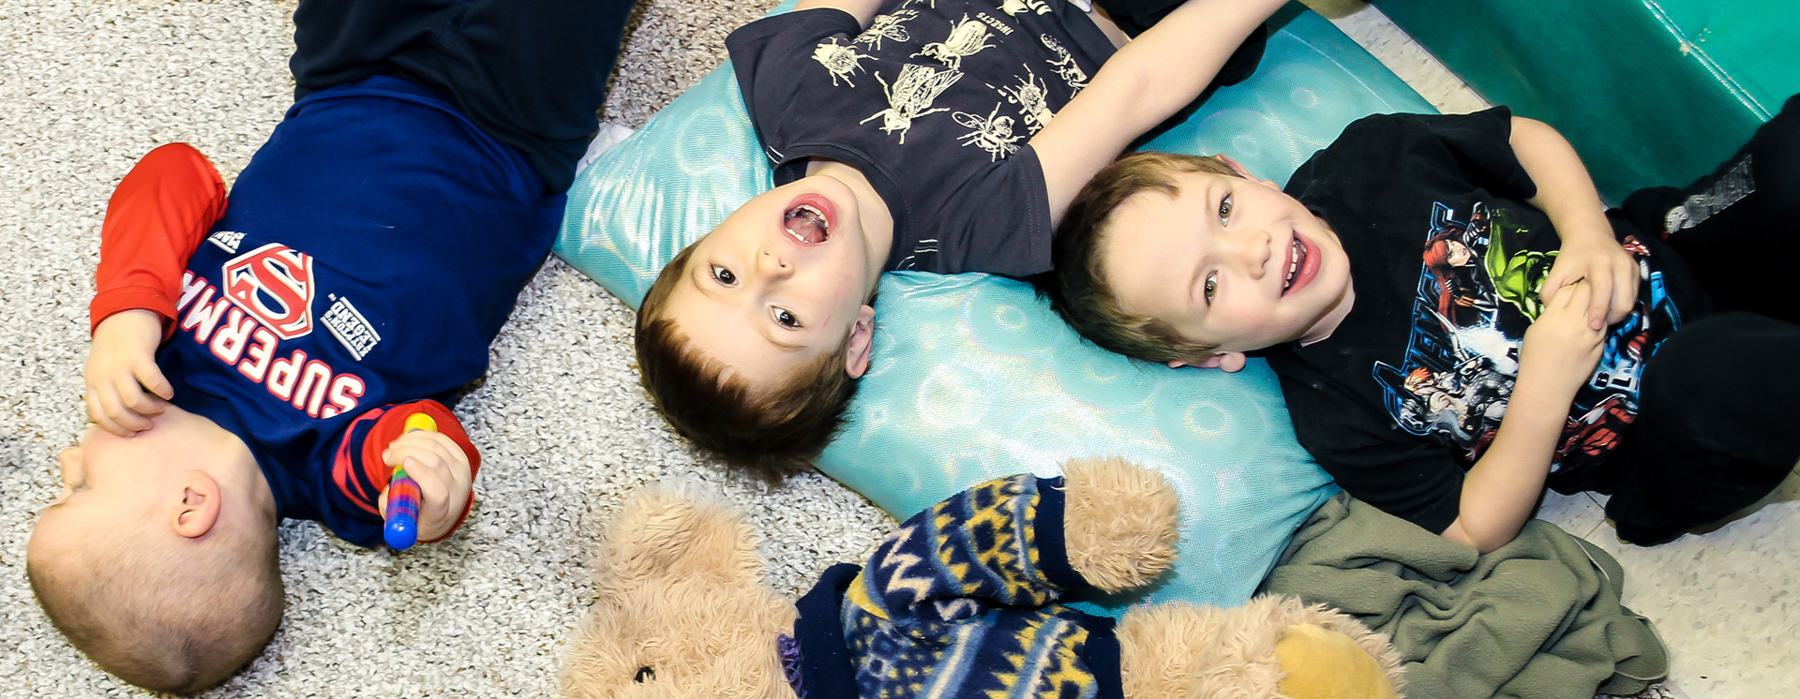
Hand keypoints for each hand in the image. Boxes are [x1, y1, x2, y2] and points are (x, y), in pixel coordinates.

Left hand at [85, 309, 172, 435]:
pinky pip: (152, 381)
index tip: (132, 433)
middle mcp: (102, 375)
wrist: (125, 312)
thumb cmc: (117, 344)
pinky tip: (168, 392)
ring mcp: (119, 365)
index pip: (98, 416)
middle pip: (115, 412)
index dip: (116, 429)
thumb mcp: (103, 368)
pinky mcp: (138, 356)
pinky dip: (163, 391)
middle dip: (135, 424)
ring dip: (150, 409)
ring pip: (133, 400)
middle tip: (149, 424)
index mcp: (92, 381)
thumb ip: (106, 389)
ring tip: (161, 407)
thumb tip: (119, 416)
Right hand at [378, 430, 473, 543]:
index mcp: (442, 512)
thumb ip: (392, 505)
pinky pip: (442, 440)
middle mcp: (457, 491)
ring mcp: (462, 473)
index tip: (404, 464)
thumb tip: (391, 488)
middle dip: (406, 453)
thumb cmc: (417, 515)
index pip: (438, 493)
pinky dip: (422, 436)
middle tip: (387, 456)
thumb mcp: (398, 518)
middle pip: (436, 463)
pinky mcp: (461, 458)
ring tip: (393, 448)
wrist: (442, 513)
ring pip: (438, 447)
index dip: (422, 475)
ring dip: (411, 441)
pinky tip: (407, 439)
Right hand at [1518, 282, 1604, 400]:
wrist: (1548, 385)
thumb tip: (1561, 304)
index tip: (1567, 291)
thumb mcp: (1535, 330)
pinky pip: (1603, 324)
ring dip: (1595, 303)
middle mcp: (1575, 321)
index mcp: (1554, 316)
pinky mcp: (1600, 344)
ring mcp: (1590, 333)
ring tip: (1588, 307)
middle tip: (1582, 292)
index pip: (1567, 289)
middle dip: (1585, 288)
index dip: (1568, 287)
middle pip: (1587, 291)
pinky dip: (1598, 320)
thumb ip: (1550, 314)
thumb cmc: (1534, 358)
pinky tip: (1591, 325)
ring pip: (1600, 306)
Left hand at [1540, 231, 1638, 329]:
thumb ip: (1550, 291)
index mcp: (1599, 262)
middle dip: (1612, 317)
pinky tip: (1608, 308)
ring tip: (1602, 318)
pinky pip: (1634, 296)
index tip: (1593, 326)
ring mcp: (1631, 267)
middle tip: (1597, 325)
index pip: (1603, 289)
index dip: (1599, 309)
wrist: (1590, 235)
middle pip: (1624, 299)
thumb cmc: (1571, 256)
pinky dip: (1622, 306)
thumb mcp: (1556, 271)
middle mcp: (1619, 264)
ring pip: (1631, 301)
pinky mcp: (1637, 272)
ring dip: (1618, 314)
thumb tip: (1552, 313)